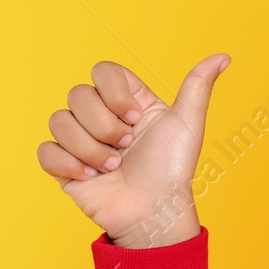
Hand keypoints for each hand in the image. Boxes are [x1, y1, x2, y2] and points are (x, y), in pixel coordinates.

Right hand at [36, 55, 230, 247]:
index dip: (114, 92)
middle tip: (126, 147)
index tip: (135, 117)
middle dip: (105, 125)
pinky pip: (45, 150)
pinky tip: (92, 177)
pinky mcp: (63, 165)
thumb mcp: (188, 123)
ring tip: (114, 167)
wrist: (154, 211)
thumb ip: (198, 85)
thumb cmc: (173, 168)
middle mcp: (101, 116)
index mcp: (127, 101)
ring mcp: (80, 140)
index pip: (102, 71)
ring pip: (59, 120)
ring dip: (91, 148)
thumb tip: (223, 57)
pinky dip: (68, 164)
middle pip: (78, 94)